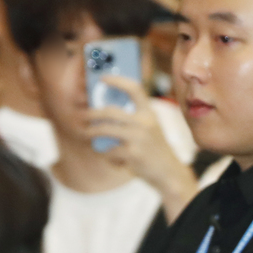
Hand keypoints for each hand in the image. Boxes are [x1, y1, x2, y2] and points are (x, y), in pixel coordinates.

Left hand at [86, 74, 197, 216]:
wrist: (169, 173)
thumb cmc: (155, 149)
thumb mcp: (150, 128)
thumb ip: (134, 118)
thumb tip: (103, 111)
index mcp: (149, 113)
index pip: (134, 89)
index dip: (118, 81)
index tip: (103, 79)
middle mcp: (145, 123)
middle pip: (111, 111)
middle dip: (92, 113)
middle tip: (83, 115)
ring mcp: (139, 138)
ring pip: (105, 130)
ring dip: (91, 132)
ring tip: (86, 134)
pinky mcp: (133, 154)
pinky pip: (109, 151)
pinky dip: (106, 155)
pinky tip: (111, 158)